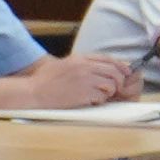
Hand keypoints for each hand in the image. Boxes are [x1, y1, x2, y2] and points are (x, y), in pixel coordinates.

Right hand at [25, 51, 142, 108]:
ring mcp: (85, 80)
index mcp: (79, 58)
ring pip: (111, 84)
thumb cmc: (45, 81)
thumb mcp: (63, 65)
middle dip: (119, 82)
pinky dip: (99, 100)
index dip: (121, 66)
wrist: (33, 92)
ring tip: (98, 96)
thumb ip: (81, 64)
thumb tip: (100, 69)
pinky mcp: (84, 93)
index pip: (108, 59)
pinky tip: (89, 101)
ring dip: (108, 92)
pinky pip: (102, 97)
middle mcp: (84, 67)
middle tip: (114, 90)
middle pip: (114, 71)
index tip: (126, 72)